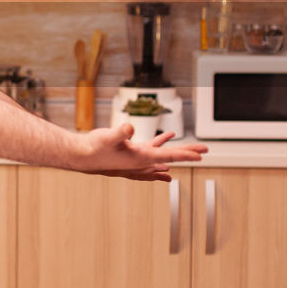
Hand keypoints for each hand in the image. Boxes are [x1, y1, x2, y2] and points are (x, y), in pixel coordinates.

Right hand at [75, 124, 207, 181]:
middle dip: (188, 152)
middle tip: (205, 149)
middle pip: (170, 156)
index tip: (200, 155)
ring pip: (163, 154)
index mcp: (140, 158)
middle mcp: (141, 160)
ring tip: (192, 150)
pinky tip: (168, 136)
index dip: (185, 155)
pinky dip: (162, 144)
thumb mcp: (107, 138)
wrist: (82, 156)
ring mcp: (137, 157)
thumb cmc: (94, 148)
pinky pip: (152, 149)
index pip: (167, 156)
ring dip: (177, 151)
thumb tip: (130, 127)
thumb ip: (120, 133)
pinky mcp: (131, 151)